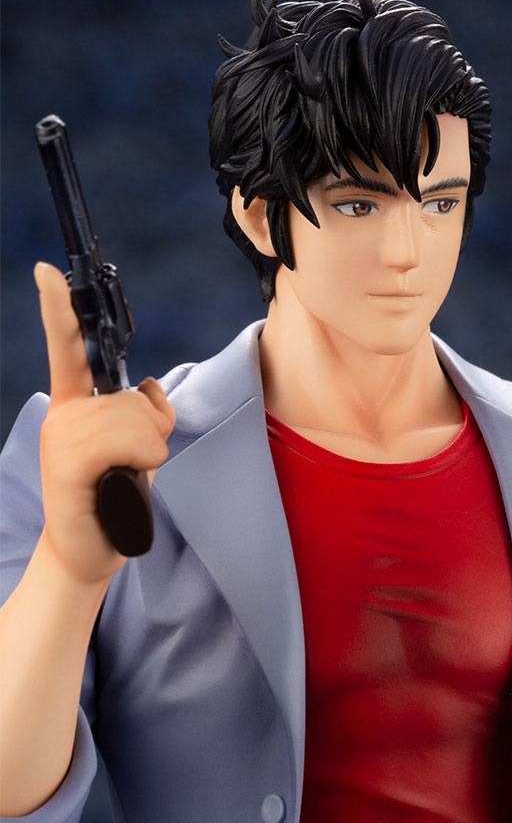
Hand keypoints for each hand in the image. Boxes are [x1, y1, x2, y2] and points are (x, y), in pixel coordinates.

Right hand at [34, 261, 175, 585]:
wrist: (90, 551)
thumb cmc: (115, 497)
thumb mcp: (137, 448)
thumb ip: (142, 414)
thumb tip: (146, 386)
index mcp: (73, 406)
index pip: (65, 348)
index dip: (58, 308)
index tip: (47, 271)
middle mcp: (60, 415)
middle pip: (130, 397)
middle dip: (152, 430)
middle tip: (136, 463)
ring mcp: (58, 438)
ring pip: (131, 419)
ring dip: (148, 450)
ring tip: (128, 475)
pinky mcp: (65, 465)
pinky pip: (125, 442)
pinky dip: (142, 460)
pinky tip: (125, 480)